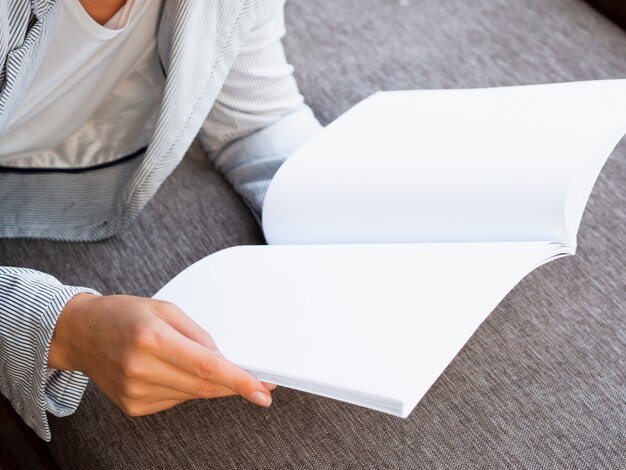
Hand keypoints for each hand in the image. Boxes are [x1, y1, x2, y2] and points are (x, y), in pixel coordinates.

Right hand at [49, 294, 274, 415]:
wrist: (80, 333)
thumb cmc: (123, 315)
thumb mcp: (165, 309)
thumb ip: (197, 334)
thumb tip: (223, 358)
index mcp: (152, 338)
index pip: (206, 365)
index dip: (238, 380)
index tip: (263, 391)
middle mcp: (141, 368)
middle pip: (203, 385)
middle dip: (234, 384)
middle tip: (259, 383)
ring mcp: (135, 391)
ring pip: (192, 394)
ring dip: (207, 382)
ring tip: (190, 360)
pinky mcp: (132, 406)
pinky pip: (176, 399)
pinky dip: (186, 387)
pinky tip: (173, 370)